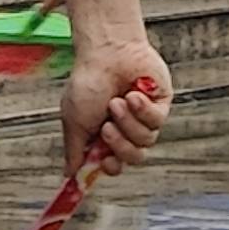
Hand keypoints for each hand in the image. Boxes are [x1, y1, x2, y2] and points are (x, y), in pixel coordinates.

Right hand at [66, 35, 169, 176]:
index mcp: (103, 135)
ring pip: (145, 140)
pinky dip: (142, 109)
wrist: (108, 54)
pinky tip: (133, 93)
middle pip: (133, 157)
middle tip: (107, 127)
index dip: (111, 167)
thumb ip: (74, 151)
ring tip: (117, 101)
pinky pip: (156, 122)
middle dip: (120, 145)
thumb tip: (68, 175)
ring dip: (128, 122)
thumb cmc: (88, 83)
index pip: (113, 164)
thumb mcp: (74, 121)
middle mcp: (125, 129)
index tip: (103, 162)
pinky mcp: (160, 106)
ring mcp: (144, 118)